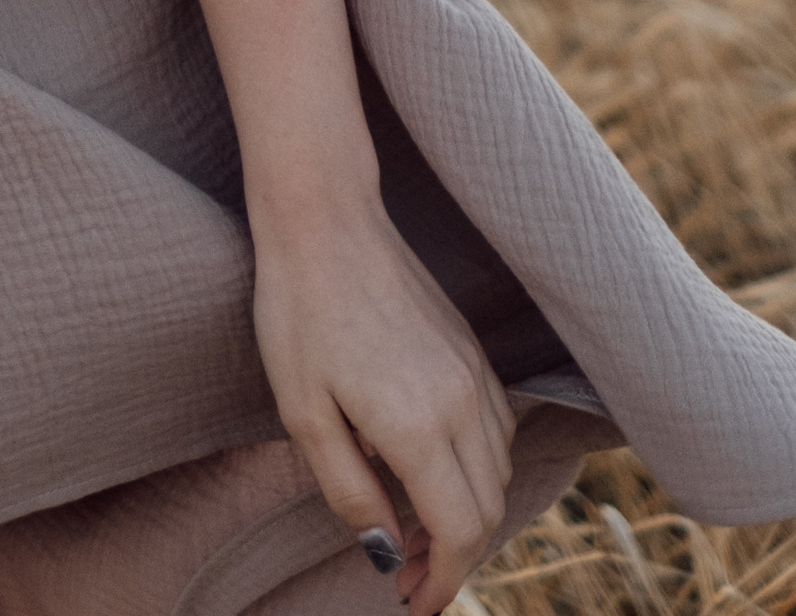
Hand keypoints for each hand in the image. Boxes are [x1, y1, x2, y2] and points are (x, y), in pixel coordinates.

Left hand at [247, 196, 515, 615]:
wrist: (324, 218)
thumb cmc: (298, 311)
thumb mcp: (303, 414)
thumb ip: (349, 491)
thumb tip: (384, 550)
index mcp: (418, 425)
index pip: (458, 531)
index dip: (443, 581)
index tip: (415, 603)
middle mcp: (460, 401)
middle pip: (487, 509)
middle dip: (453, 556)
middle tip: (404, 572)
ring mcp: (473, 370)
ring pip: (497, 472)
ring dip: (466, 513)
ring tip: (411, 525)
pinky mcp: (471, 347)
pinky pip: (495, 429)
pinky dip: (475, 468)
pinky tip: (429, 467)